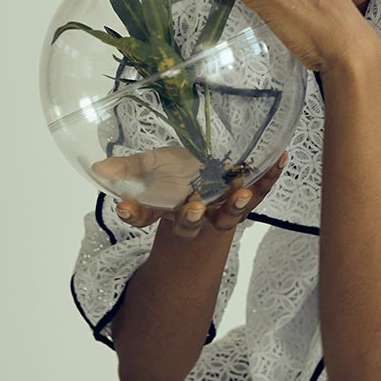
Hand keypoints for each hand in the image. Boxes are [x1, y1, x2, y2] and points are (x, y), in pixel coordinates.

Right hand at [99, 146, 289, 237]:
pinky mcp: (243, 196)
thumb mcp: (149, 168)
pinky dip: (270, 177)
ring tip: (241, 194)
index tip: (125, 207)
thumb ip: (128, 168)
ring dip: (235, 205)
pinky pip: (260, 190)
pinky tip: (282, 157)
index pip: (144, 216)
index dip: (135, 214)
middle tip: (192, 208)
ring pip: (228, 214)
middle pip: (189, 223)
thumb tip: (98, 168)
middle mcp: (193, 214)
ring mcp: (219, 209)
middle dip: (190, 218)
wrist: (204, 176)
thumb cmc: (175, 174)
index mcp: (165, 209)